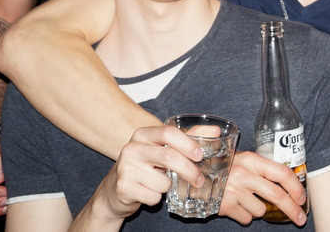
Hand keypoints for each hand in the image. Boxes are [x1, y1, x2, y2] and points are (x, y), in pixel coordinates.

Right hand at [86, 125, 203, 221]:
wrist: (113, 191)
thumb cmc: (145, 166)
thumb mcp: (162, 148)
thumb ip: (188, 138)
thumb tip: (216, 131)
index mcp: (142, 134)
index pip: (168, 132)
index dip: (187, 143)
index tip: (200, 155)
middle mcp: (131, 148)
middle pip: (169, 157)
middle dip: (189, 170)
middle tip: (199, 180)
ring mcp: (125, 168)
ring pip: (163, 181)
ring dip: (168, 187)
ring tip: (157, 183)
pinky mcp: (123, 187)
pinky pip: (153, 197)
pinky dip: (156, 199)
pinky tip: (146, 192)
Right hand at [218, 151, 306, 225]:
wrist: (195, 174)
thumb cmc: (224, 167)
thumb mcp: (244, 160)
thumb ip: (262, 169)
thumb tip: (288, 182)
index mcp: (252, 160)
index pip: (282, 173)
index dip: (296, 187)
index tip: (302, 198)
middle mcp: (244, 174)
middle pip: (277, 195)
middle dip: (292, 209)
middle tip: (300, 219)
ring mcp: (234, 191)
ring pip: (261, 210)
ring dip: (258, 209)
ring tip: (245, 199)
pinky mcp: (226, 206)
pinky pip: (247, 218)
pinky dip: (245, 215)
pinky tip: (236, 205)